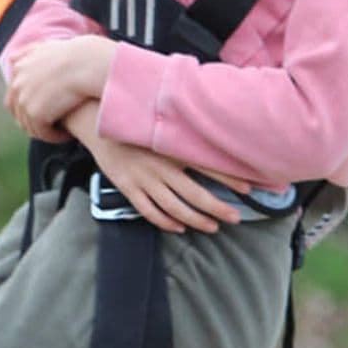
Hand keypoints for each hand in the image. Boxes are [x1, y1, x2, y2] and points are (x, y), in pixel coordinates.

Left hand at [4, 36, 112, 140]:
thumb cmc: (74, 55)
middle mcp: (17, 85)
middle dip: (33, 123)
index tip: (43, 114)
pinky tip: (66, 135)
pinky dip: (53, 136)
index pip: (13, 98)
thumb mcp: (46, 47)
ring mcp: (24, 100)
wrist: (86, 63)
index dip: (26, 109)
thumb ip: (27, 52)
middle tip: (51, 128)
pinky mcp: (36, 113)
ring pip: (30, 126)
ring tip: (60, 133)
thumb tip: (12, 57)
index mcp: (18, 69)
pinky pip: (42, 132)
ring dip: (45, 132)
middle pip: (19, 114)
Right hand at [65, 107, 249, 234]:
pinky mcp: (128, 188)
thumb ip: (187, 130)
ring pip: (174, 208)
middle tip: (235, 217)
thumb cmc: (136, 120)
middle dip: (218, 208)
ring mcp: (143, 179)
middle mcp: (160, 166)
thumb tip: (216, 132)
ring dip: (196, 220)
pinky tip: (179, 227)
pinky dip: (165, 222)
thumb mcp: (164, 120)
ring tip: (213, 227)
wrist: (98, 122)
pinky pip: (148, 211)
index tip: (249, 189)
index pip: (207, 166)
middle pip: (194, 194)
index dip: (229, 179)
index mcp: (172, 148)